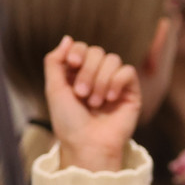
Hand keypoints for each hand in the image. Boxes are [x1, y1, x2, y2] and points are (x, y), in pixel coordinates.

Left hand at [45, 36, 140, 172]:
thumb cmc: (69, 123)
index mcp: (77, 74)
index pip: (82, 48)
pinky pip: (127, 71)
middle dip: (87, 71)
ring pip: (112, 59)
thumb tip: (67, 38)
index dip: (78, 51)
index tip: (73, 63)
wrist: (87, 145)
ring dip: (100, 80)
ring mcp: (114, 83)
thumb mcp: (54, 89)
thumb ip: (55, 62)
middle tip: (81, 94)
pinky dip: (116, 82)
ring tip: (95, 103)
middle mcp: (96, 76)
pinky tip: (110, 99)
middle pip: (97, 52)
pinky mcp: (130, 92)